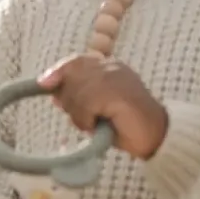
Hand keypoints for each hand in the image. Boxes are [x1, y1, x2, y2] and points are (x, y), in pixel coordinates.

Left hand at [39, 54, 168, 160]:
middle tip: (82, 119)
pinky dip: (86, 119)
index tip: (44, 83)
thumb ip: (78, 97)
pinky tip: (97, 126)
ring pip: (77, 91)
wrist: (155, 137)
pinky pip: (87, 103)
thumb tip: (52, 92)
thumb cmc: (125, 125)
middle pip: (73, 75)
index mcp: (108, 68)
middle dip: (69, 100)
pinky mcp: (117, 92)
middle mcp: (112, 68)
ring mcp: (116, 78)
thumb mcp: (96, 109)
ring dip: (78, 114)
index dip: (59, 71)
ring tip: (92, 125)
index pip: (77, 61)